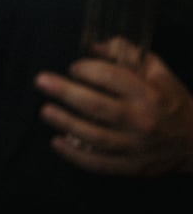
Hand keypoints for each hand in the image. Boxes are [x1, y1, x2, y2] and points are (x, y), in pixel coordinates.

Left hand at [36, 37, 192, 175]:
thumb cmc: (172, 101)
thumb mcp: (158, 71)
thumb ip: (128, 53)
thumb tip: (94, 46)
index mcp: (149, 94)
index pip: (112, 78)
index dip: (88, 69)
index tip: (74, 67)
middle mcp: (141, 120)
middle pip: (96, 106)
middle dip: (65, 92)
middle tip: (41, 82)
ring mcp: (135, 147)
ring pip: (94, 136)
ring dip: (65, 123)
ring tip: (45, 111)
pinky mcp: (131, 167)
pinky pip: (98, 163)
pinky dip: (75, 155)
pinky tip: (57, 143)